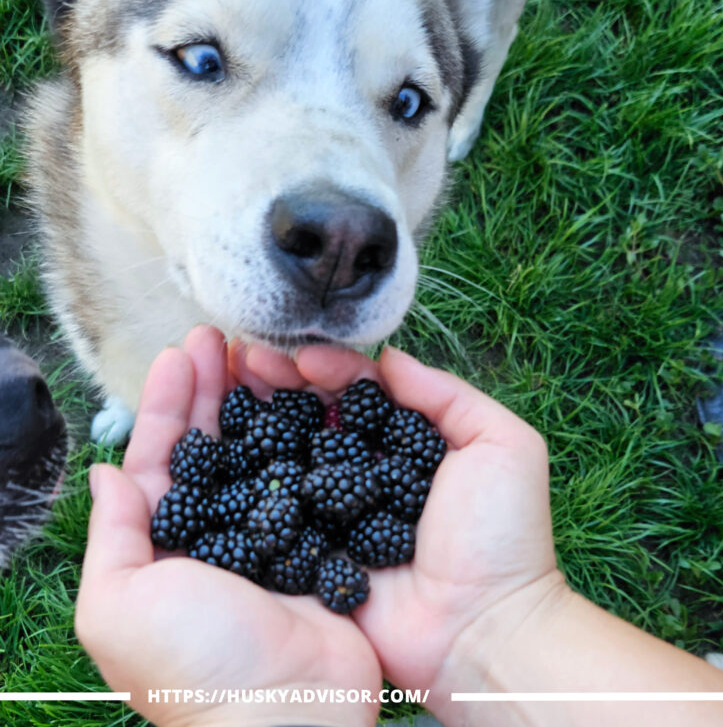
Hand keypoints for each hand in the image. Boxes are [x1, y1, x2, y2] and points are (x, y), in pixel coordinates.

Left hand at [76, 326, 381, 726]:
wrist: (288, 715)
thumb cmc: (197, 664)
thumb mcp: (120, 605)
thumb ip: (111, 536)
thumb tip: (106, 471)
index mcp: (164, 548)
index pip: (162, 458)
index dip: (167, 402)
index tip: (180, 351)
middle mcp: (215, 536)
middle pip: (212, 443)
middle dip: (211, 387)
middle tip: (219, 335)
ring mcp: (268, 536)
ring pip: (258, 450)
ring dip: (256, 400)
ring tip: (259, 351)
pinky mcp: (315, 539)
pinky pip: (306, 473)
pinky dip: (303, 434)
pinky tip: (306, 398)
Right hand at [252, 343, 568, 709]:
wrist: (483, 631)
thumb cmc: (502, 538)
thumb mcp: (501, 445)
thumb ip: (447, 395)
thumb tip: (388, 358)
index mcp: (406, 446)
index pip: (359, 393)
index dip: (328, 368)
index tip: (299, 354)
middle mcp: (366, 476)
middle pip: (315, 418)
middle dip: (279, 385)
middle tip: (243, 358)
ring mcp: (335, 517)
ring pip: (288, 458)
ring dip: (253, 420)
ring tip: (221, 387)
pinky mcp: (310, 560)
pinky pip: (275, 518)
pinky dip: (246, 484)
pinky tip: (217, 451)